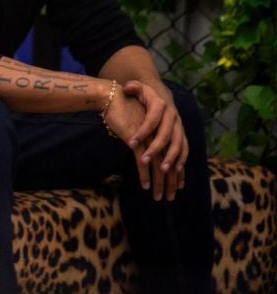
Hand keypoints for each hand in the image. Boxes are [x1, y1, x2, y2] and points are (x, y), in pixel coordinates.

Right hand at [102, 84, 177, 200]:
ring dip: (160, 181)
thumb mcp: (142, 121)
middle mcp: (162, 133)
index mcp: (168, 128)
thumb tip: (148, 146)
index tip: (179, 185)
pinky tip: (145, 185)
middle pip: (171, 162)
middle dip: (171, 181)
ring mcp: (150, 136)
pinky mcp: (137, 139)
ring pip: (159, 164)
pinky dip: (145, 174)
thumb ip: (149, 133)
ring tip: (158, 195)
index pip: (178, 153)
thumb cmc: (127, 107)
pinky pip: (143, 161)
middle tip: (170, 197)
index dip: (179, 171)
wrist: (114, 96)